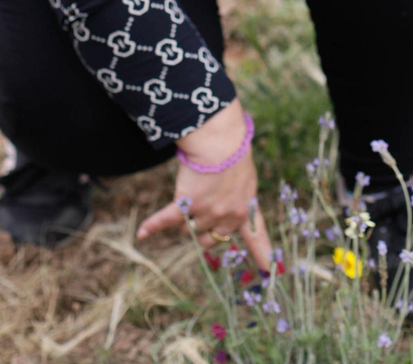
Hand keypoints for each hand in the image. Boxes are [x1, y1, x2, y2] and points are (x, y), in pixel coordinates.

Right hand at [137, 100, 273, 272]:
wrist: (221, 141)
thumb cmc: (235, 152)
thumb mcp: (247, 178)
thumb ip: (239, 197)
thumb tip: (224, 209)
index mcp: (246, 209)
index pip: (258, 237)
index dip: (264, 255)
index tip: (269, 271)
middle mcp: (227, 217)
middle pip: (209, 238)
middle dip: (204, 230)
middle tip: (202, 210)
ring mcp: (207, 213)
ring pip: (189, 228)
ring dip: (186, 216)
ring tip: (191, 190)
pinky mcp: (187, 205)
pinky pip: (167, 220)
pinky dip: (154, 225)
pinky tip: (142, 233)